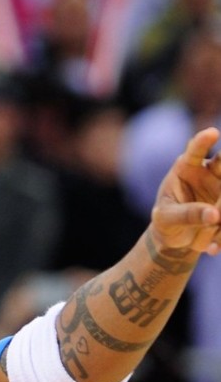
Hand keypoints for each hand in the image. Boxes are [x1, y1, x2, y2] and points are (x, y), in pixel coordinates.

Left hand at [151, 127, 220, 255]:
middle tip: (217, 208)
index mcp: (185, 169)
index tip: (212, 133)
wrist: (177, 238)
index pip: (194, 151)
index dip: (203, 141)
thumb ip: (186, 214)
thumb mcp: (166, 219)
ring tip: (206, 238)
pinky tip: (211, 248)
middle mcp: (209, 172)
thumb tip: (214, 215)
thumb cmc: (166, 221)